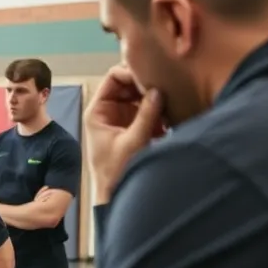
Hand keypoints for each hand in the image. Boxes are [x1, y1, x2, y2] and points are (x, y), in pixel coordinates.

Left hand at [84, 65, 164, 201]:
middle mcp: (109, 110)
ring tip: (169, 104)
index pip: (114, 77)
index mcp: (98, 110)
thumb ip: (146, 115)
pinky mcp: (135, 127)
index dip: (131, 73)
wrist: (116, 194)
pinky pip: (148, 110)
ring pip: (141, 96)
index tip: (151, 78)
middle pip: (129, 84)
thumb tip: (158, 91)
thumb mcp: (133, 142)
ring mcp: (123, 118)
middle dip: (147, 85)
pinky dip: (159, 112)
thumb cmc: (116, 172)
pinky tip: (168, 120)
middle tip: (166, 87)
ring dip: (155, 99)